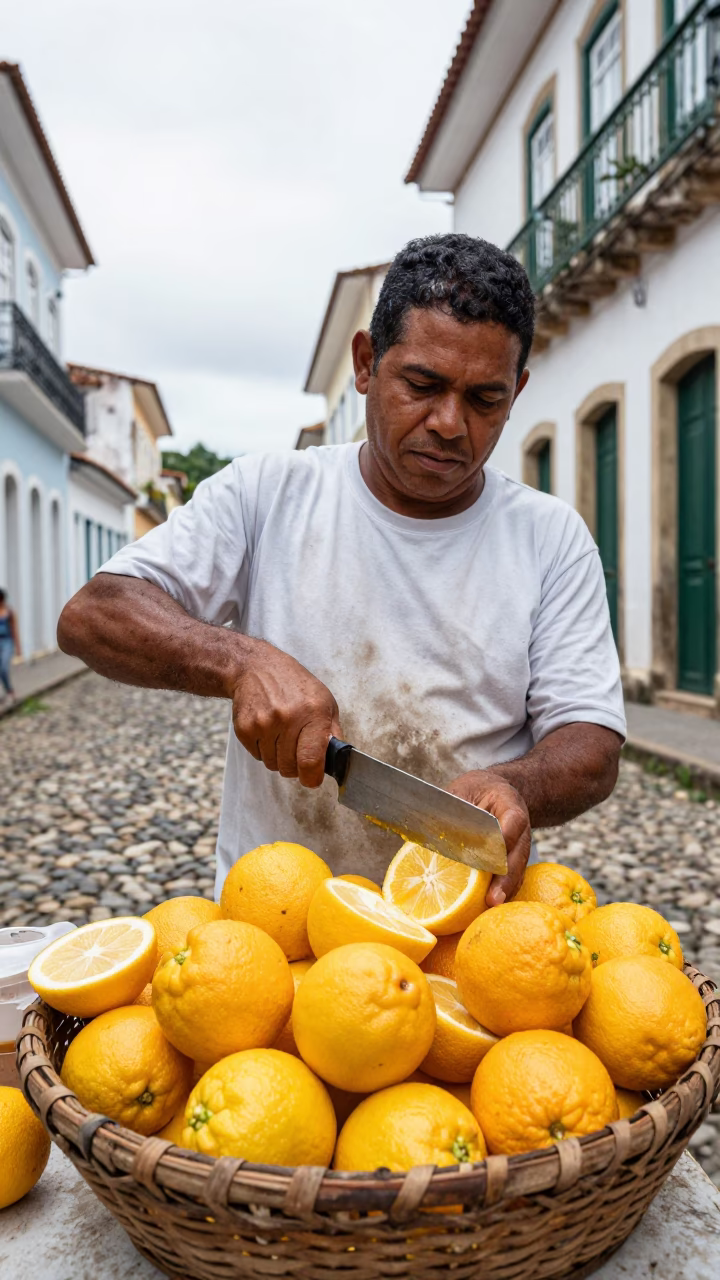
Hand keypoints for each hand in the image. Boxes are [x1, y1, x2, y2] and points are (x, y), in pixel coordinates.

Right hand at [231, 642, 341, 787]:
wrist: (257, 668)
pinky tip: (267, 729)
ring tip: (281, 735)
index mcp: (313, 713)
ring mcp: (264, 724)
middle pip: (290, 768)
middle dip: (295, 766)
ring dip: (278, 757)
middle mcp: (288, 718)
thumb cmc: (295, 686)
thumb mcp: (324, 701)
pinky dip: (263, 750)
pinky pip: (257, 756)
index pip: (311, 761)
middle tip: (296, 749)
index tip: (313, 778)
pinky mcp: (245, 728)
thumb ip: (332, 732)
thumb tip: (338, 761)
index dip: (312, 778)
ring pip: (273, 764)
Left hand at [448, 770, 531, 907]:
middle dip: (505, 876)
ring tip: (492, 904)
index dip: (506, 836)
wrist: (494, 791)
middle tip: (493, 897)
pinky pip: (513, 876)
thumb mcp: (461, 790)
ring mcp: (520, 844)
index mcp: (509, 802)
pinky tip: (490, 904)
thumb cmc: (473, 791)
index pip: (514, 820)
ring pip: (517, 868)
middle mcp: (518, 827)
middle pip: (518, 853)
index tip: (494, 852)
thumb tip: (431, 830)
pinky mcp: (514, 859)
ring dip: (505, 888)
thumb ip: (451, 808)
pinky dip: (503, 889)